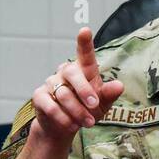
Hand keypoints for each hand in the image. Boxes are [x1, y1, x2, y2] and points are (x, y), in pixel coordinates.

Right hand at [30, 28, 125, 144]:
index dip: (84, 42)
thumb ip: (108, 95)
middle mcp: (65, 72)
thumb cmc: (86, 111)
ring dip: (77, 112)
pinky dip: (63, 118)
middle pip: (73, 73)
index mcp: (83, 70)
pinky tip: (71, 125)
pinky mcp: (39, 96)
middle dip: (85, 91)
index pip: (84, 54)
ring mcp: (50, 82)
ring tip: (88, 123)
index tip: (85, 30)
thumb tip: (119, 86)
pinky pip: (51, 106)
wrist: (64, 128)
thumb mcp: (102, 105)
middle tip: (95, 106)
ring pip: (64, 94)